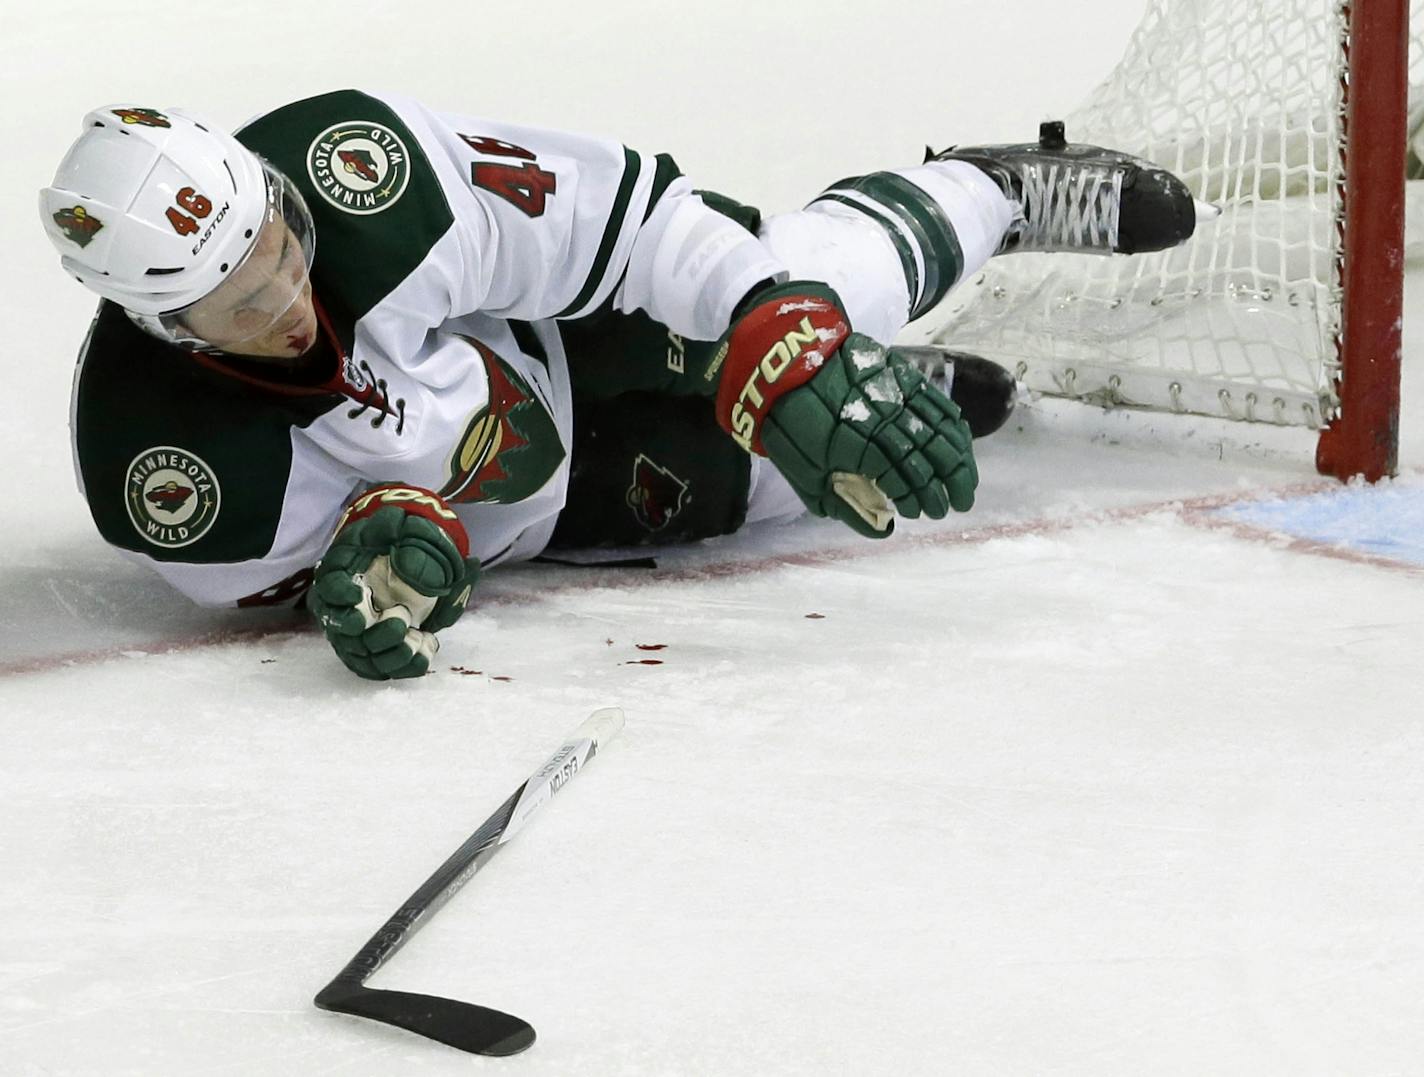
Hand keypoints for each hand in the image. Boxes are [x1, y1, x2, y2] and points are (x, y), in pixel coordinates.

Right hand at [308, 486, 479, 679]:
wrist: (393, 568)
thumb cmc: (385, 549)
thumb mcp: (387, 531)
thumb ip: (391, 527)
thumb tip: (398, 522)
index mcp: (336, 578)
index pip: (328, 588)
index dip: (339, 594)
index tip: (357, 597)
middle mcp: (338, 610)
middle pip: (343, 630)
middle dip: (370, 632)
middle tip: (399, 623)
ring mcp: (352, 635)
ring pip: (360, 654)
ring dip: (386, 654)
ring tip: (413, 644)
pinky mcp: (368, 652)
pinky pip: (376, 668)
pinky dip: (398, 668)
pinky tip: (421, 661)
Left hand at [713, 282, 976, 536]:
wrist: (780, 364)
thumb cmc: (788, 428)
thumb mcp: (805, 478)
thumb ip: (846, 506)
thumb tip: (885, 529)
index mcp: (861, 448)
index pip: (905, 478)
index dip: (921, 498)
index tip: (926, 513)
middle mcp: (886, 421)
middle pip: (931, 455)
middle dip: (951, 484)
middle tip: (961, 504)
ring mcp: (897, 394)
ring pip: (940, 428)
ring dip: (958, 458)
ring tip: (967, 480)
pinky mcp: (900, 374)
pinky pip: (935, 400)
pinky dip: (952, 422)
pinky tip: (960, 438)